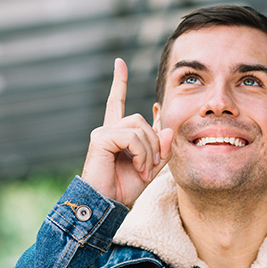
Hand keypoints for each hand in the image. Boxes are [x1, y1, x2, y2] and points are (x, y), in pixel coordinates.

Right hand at [81, 58, 172, 205]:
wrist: (108, 204)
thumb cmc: (124, 189)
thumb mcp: (150, 168)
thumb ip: (161, 149)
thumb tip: (166, 127)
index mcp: (118, 134)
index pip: (118, 102)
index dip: (119, 83)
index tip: (119, 63)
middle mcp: (108, 129)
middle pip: (141, 120)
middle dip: (154, 144)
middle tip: (152, 167)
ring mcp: (103, 132)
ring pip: (139, 128)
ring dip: (149, 152)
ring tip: (144, 170)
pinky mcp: (100, 138)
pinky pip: (132, 137)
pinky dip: (141, 154)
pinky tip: (138, 168)